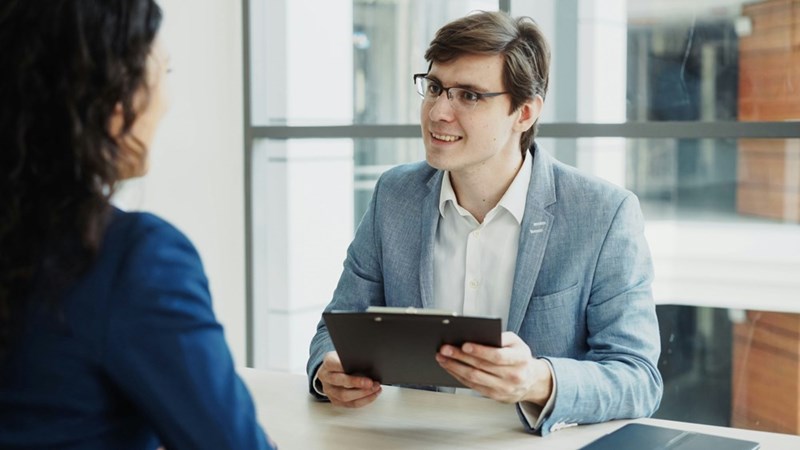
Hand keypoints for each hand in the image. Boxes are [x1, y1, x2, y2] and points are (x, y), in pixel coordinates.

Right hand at [316, 351, 381, 407]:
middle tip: (370, 383)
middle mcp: (326, 377)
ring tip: (375, 388)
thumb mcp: (345, 355)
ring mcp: (329, 391)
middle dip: (356, 383)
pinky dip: (364, 400)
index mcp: (327, 363)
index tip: (359, 365)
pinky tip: (372, 394)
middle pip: (339, 381)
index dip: (344, 365)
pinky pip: (350, 404)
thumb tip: (368, 364)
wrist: (333, 371)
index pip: (333, 363)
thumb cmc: (342, 362)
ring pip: (344, 396)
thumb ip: (353, 358)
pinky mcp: (335, 400)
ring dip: (362, 394)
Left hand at [435, 331, 552, 404]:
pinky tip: (450, 367)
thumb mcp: (516, 342)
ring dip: (455, 367)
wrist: (531, 381)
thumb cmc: (519, 357)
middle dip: (460, 357)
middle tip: (445, 349)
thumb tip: (477, 335)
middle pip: (481, 367)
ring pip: (474, 378)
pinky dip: (458, 376)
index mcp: (520, 359)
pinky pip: (473, 386)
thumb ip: (500, 337)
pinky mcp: (494, 396)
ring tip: (442, 357)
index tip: (464, 345)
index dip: (480, 351)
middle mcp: (513, 376)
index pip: (497, 356)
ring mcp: (504, 388)